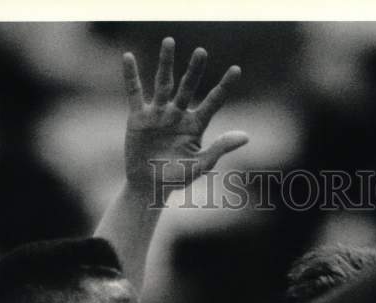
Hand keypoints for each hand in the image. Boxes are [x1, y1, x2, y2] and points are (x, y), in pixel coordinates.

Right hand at [122, 37, 247, 195]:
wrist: (150, 187)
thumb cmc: (177, 178)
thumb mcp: (202, 164)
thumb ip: (221, 147)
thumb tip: (247, 136)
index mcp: (196, 125)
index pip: (213, 102)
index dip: (224, 87)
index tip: (236, 69)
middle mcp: (178, 115)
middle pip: (187, 87)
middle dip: (194, 71)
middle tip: (202, 52)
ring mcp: (158, 114)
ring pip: (163, 84)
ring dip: (166, 63)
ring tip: (170, 41)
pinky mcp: (138, 117)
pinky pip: (134, 93)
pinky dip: (131, 76)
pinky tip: (128, 57)